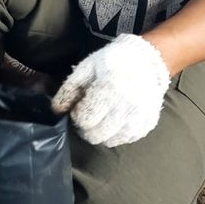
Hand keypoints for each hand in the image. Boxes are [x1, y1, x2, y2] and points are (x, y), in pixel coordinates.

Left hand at [52, 34, 170, 146]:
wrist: (146, 61)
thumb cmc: (111, 62)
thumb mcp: (85, 68)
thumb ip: (68, 90)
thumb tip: (57, 111)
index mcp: (110, 89)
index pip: (84, 119)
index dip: (76, 114)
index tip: (78, 105)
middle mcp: (127, 107)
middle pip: (95, 135)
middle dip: (85, 127)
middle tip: (87, 114)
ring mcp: (139, 118)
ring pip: (109, 141)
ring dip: (99, 132)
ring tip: (100, 116)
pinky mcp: (147, 125)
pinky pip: (124, 140)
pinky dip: (115, 133)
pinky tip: (114, 119)